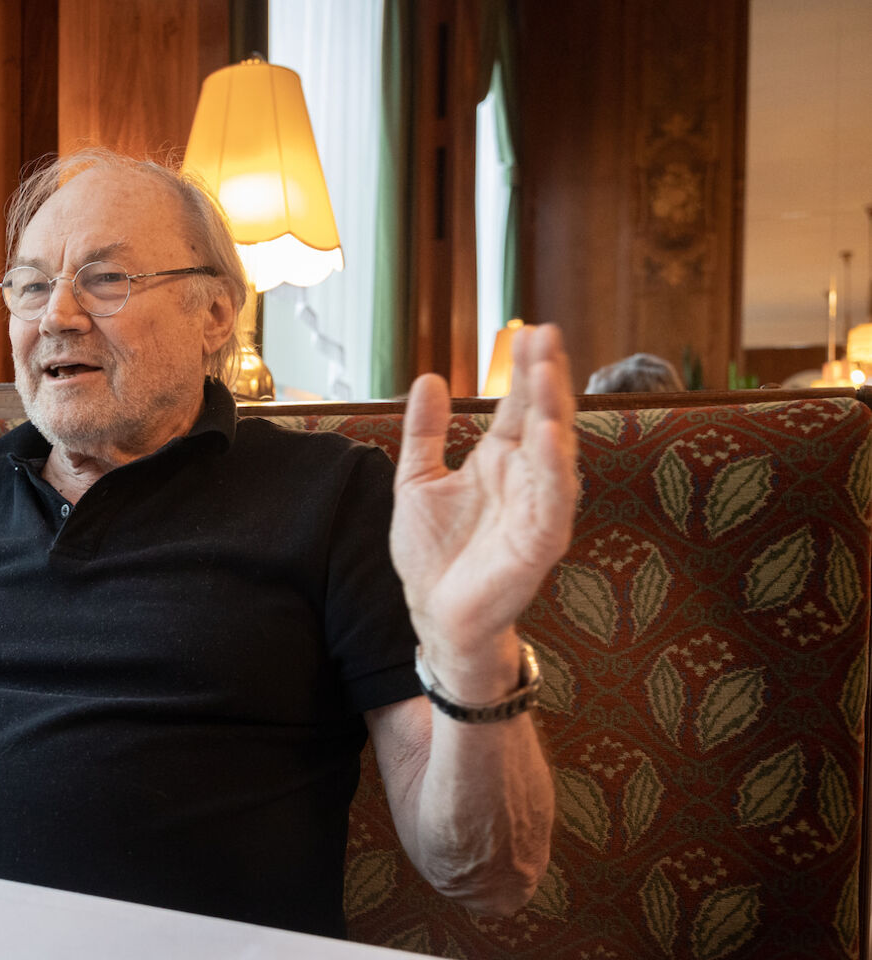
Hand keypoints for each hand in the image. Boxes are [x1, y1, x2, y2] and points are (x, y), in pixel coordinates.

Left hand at [390, 324, 577, 698]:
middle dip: (546, 376)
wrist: (434, 615)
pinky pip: (554, 498)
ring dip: (554, 410)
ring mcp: (537, 508)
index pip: (518, 406)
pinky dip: (553, 465)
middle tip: (546, 333)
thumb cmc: (432, 555)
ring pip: (555, 451)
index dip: (523, 369)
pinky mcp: (541, 541)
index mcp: (499, 463)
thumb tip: (429, 379)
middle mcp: (525, 479)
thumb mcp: (417, 481)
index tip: (528, 330)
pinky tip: (547, 432)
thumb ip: (425, 433)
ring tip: (548, 371)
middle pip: (543, 417)